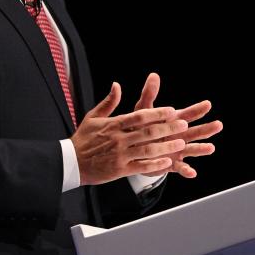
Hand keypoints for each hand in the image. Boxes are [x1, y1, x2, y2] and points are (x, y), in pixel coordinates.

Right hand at [71, 82, 188, 185]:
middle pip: (148, 132)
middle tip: (183, 125)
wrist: (70, 162)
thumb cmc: (83, 139)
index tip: (172, 110)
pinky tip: (168, 161)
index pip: (139, 116)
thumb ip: (108, 102)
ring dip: (166, 146)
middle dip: (168, 128)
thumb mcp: (93, 117)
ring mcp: (120, 155)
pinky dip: (155, 164)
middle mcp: (119, 139)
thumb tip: (117, 85)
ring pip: (148, 150)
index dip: (157, 113)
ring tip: (181, 142)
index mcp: (114, 125)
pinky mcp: (120, 170)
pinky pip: (141, 167)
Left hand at [132, 73, 223, 178]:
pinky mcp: (171, 164)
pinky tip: (192, 173)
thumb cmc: (140, 127)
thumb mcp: (143, 111)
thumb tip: (153, 75)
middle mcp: (179, 136)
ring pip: (192, 149)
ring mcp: (177, 150)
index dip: (197, 110)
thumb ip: (149, 95)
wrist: (133, 149)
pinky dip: (186, 170)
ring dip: (201, 149)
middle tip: (218, 124)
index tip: (207, 104)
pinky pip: (180, 167)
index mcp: (174, 122)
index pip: (188, 114)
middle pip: (195, 132)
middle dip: (206, 129)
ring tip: (211, 148)